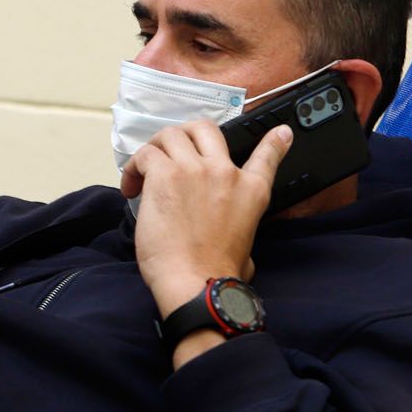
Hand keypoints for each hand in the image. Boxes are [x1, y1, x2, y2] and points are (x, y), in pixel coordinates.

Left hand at [122, 120, 292, 315]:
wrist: (199, 282)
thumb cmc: (217, 273)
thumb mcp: (246, 249)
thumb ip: (240, 235)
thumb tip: (240, 255)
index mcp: (251, 191)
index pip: (266, 156)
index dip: (273, 141)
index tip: (280, 131)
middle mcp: (225, 173)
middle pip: (205, 129)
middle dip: (185, 135)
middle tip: (169, 152)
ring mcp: (194, 170)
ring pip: (170, 135)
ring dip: (154, 149)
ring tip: (142, 173)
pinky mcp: (164, 175)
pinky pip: (145, 155)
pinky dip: (134, 167)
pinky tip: (131, 188)